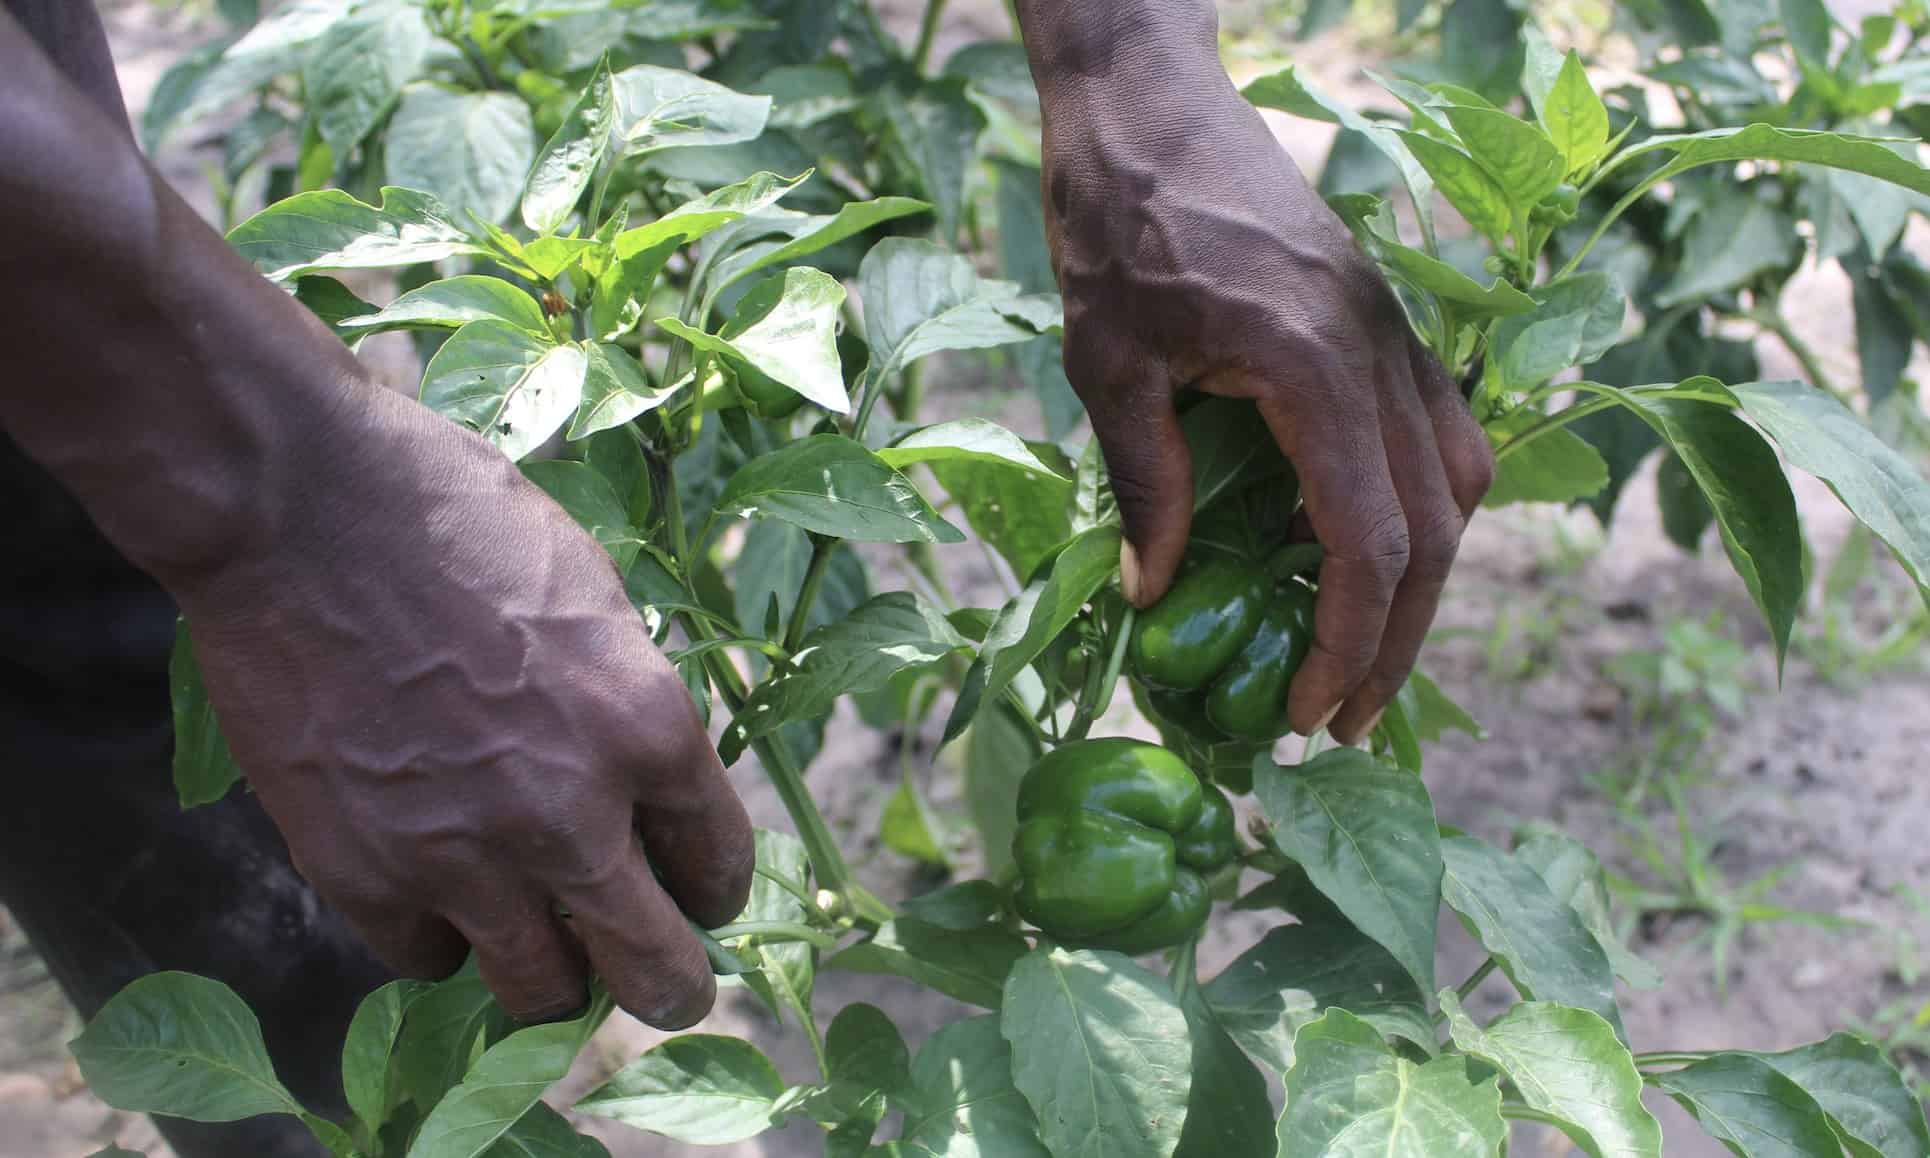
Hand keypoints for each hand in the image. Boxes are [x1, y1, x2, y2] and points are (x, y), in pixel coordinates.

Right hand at [173, 389, 753, 1027]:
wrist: (300, 505)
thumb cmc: (456, 518)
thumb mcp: (593, 594)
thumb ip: (627, 702)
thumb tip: (642, 778)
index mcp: (647, 727)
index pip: (717, 861)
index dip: (714, 890)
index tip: (700, 899)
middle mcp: (572, 812)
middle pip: (654, 966)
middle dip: (670, 985)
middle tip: (666, 987)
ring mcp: (463, 855)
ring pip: (541, 991)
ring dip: (554, 977)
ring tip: (547, 953)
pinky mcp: (362, 874)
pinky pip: (426, 960)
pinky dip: (439, 938)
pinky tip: (436, 894)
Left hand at [1035, 54, 1492, 743]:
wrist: (1150, 103)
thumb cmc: (1117, 221)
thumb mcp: (1106, 364)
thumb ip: (1145, 483)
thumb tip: (1153, 597)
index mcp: (1318, 365)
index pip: (1370, 543)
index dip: (1349, 644)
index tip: (1307, 711)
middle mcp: (1382, 352)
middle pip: (1435, 531)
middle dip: (1397, 641)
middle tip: (1343, 717)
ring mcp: (1396, 332)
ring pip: (1457, 482)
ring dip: (1423, 581)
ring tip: (1362, 651)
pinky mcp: (1385, 321)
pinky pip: (1442, 431)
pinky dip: (1424, 506)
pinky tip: (1370, 548)